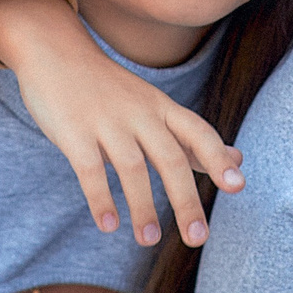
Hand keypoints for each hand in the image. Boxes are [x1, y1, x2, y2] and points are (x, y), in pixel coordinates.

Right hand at [0, 0, 238, 245]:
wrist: (55, 51)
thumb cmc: (112, 91)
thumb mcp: (156, 108)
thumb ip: (193, 139)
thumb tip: (238, 160)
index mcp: (162, 108)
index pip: (199, 133)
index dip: (218, 159)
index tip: (238, 186)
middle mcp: (140, 113)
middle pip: (170, 158)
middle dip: (185, 200)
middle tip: (198, 237)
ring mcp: (107, 121)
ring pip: (132, 168)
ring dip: (143, 207)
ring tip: (150, 241)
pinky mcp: (74, 131)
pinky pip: (90, 169)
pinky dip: (101, 199)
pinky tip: (109, 226)